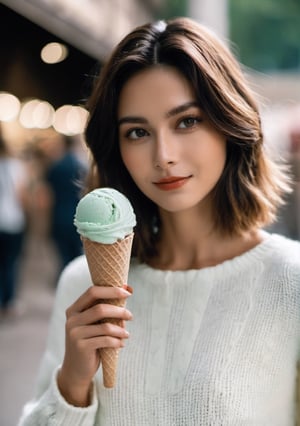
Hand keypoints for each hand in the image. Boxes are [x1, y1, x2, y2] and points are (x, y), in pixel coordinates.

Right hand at [57, 285, 131, 405]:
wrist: (76, 370)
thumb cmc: (90, 342)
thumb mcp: (94, 324)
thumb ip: (106, 308)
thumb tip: (128, 288)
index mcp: (74, 309)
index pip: (93, 292)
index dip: (111, 290)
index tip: (128, 292)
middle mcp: (72, 319)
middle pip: (100, 308)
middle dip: (119, 310)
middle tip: (130, 315)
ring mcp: (75, 333)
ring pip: (105, 326)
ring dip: (120, 329)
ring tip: (127, 334)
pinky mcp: (81, 347)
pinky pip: (105, 340)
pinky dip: (117, 341)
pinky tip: (121, 344)